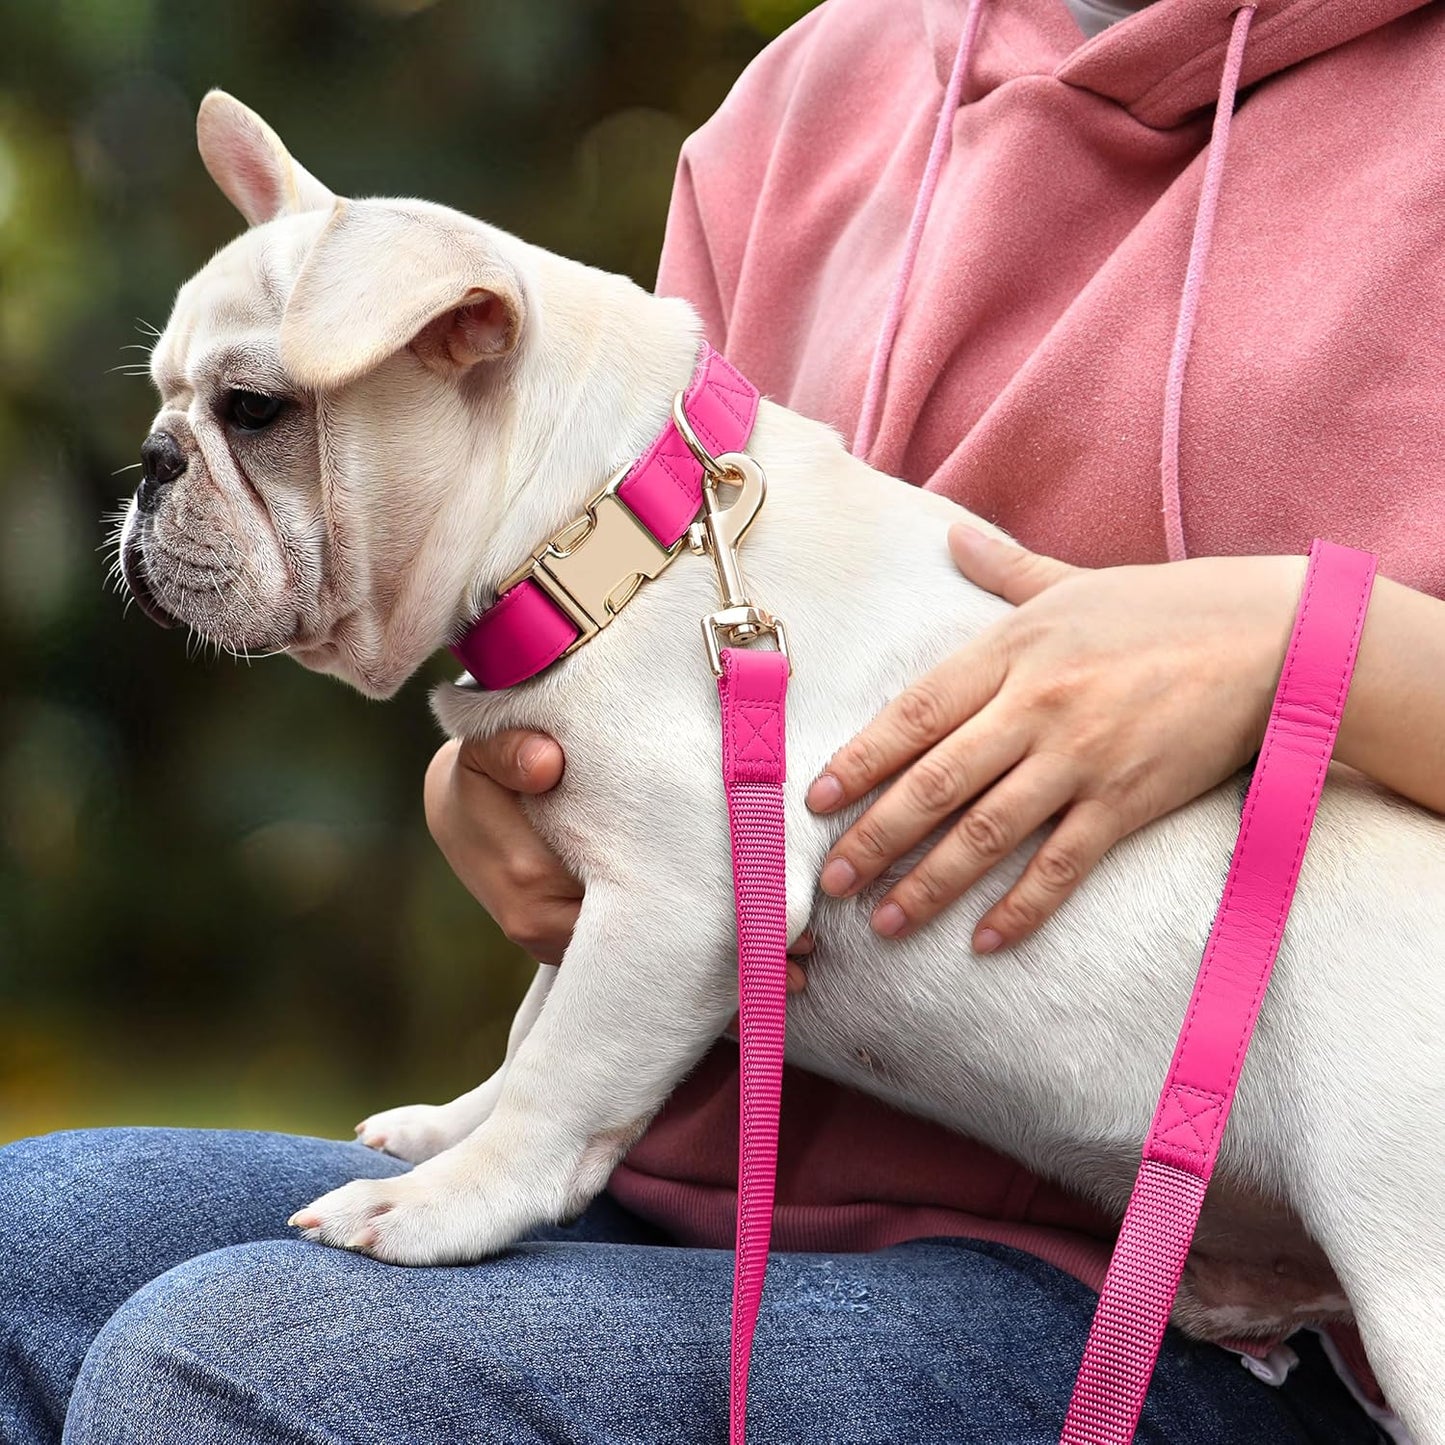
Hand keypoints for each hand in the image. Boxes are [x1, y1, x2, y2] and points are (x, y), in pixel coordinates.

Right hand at [424, 734, 811, 988]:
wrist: (462, 806)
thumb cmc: (484, 775)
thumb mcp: (485, 754)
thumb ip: (510, 753)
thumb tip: (544, 764)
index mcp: (535, 893)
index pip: (625, 920)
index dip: (697, 919)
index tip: (763, 922)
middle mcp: (551, 933)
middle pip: (647, 954)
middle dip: (725, 955)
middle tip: (804, 948)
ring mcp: (565, 945)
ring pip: (649, 965)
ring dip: (720, 971)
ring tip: (800, 967)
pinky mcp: (580, 941)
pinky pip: (641, 962)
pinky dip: (696, 972)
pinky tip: (759, 975)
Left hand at [807, 526, 1304, 952]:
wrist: (1270, 637)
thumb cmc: (1160, 607)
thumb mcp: (1070, 581)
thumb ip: (1002, 568)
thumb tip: (951, 534)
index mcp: (1010, 651)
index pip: (913, 714)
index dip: (859, 762)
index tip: (817, 802)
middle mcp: (1035, 706)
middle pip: (934, 782)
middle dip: (875, 837)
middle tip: (832, 883)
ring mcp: (1081, 758)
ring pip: (986, 832)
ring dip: (930, 884)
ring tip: (887, 923)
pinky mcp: (1128, 801)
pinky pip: (1063, 865)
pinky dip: (1023, 907)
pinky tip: (986, 941)